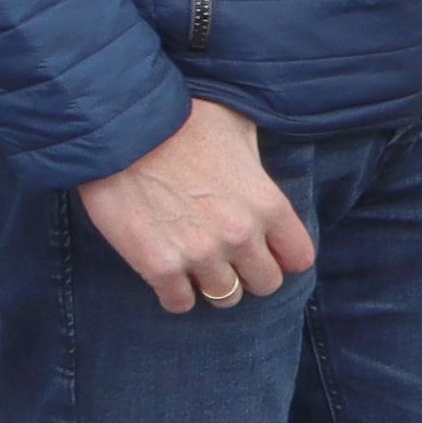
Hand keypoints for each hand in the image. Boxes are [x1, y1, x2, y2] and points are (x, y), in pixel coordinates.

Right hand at [77, 101, 318, 313]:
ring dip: (212, 283)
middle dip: (249, 272)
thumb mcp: (240, 126)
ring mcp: (200, 254)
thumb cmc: (184, 118)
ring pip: (224, 298)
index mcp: (268, 204)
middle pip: (265, 284)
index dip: (283, 255)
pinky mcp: (159, 267)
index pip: (299, 257)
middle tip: (229, 257)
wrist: (123, 129)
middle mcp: (240, 235)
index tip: (267, 249)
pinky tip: (168, 272)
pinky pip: (179, 303)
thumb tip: (262, 165)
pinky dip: (174, 293)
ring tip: (197, 263)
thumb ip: (258, 159)